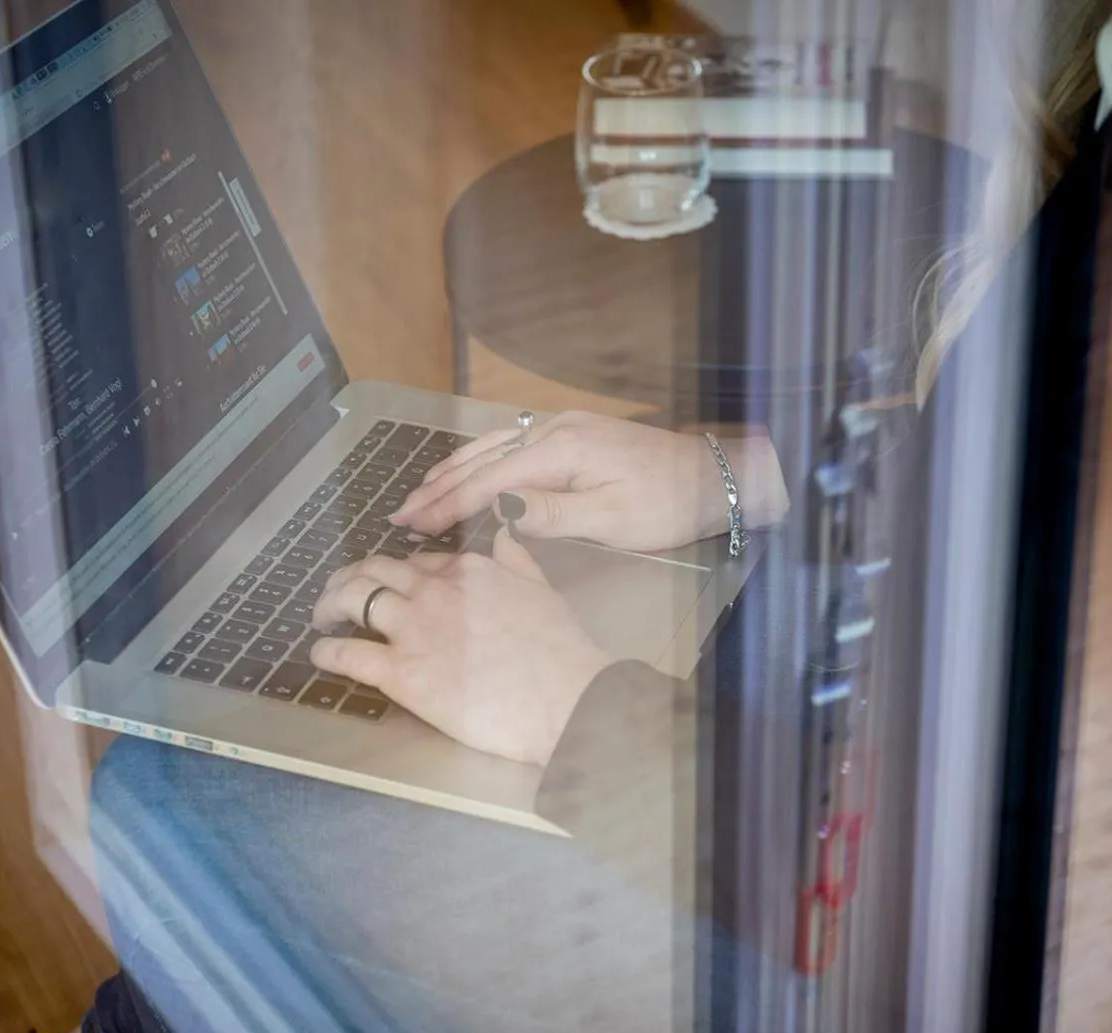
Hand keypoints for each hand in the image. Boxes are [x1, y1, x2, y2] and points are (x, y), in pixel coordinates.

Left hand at [310, 531, 611, 765]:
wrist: (565, 697)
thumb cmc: (562, 651)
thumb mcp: (541, 588)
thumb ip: (516, 558)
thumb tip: (504, 531)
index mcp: (468, 570)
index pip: (417, 562)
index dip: (397, 572)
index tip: (390, 584)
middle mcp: (434, 590)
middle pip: (374, 571)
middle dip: (350, 578)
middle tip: (339, 593)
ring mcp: (414, 629)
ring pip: (352, 598)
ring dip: (329, 604)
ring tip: (321, 616)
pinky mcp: (401, 672)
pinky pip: (348, 653)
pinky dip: (327, 651)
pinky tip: (320, 653)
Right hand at [391, 411, 788, 552]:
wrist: (711, 476)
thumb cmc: (666, 504)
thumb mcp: (611, 520)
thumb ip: (550, 514)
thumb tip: (499, 510)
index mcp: (559, 452)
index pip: (487, 481)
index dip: (445, 504)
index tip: (410, 525)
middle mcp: (553, 430)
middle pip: (481, 458)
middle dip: (437, 486)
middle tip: (400, 514)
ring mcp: (563, 427)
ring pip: (492, 445)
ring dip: (454, 470)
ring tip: (420, 493)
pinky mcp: (573, 433)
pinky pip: (512, 442)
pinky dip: (481, 459)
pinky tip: (468, 470)